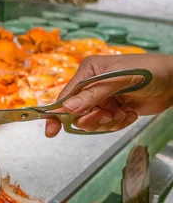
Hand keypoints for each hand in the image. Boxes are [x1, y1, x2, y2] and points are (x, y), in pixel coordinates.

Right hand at [45, 53, 172, 136]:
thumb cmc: (150, 72)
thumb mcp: (120, 80)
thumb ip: (94, 94)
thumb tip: (68, 108)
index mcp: (89, 72)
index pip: (65, 96)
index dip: (57, 114)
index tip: (51, 131)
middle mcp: (92, 85)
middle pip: (77, 113)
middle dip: (93, 119)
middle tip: (109, 116)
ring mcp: (102, 98)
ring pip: (92, 122)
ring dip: (108, 122)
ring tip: (124, 113)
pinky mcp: (113, 109)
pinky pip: (106, 125)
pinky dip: (118, 123)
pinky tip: (130, 113)